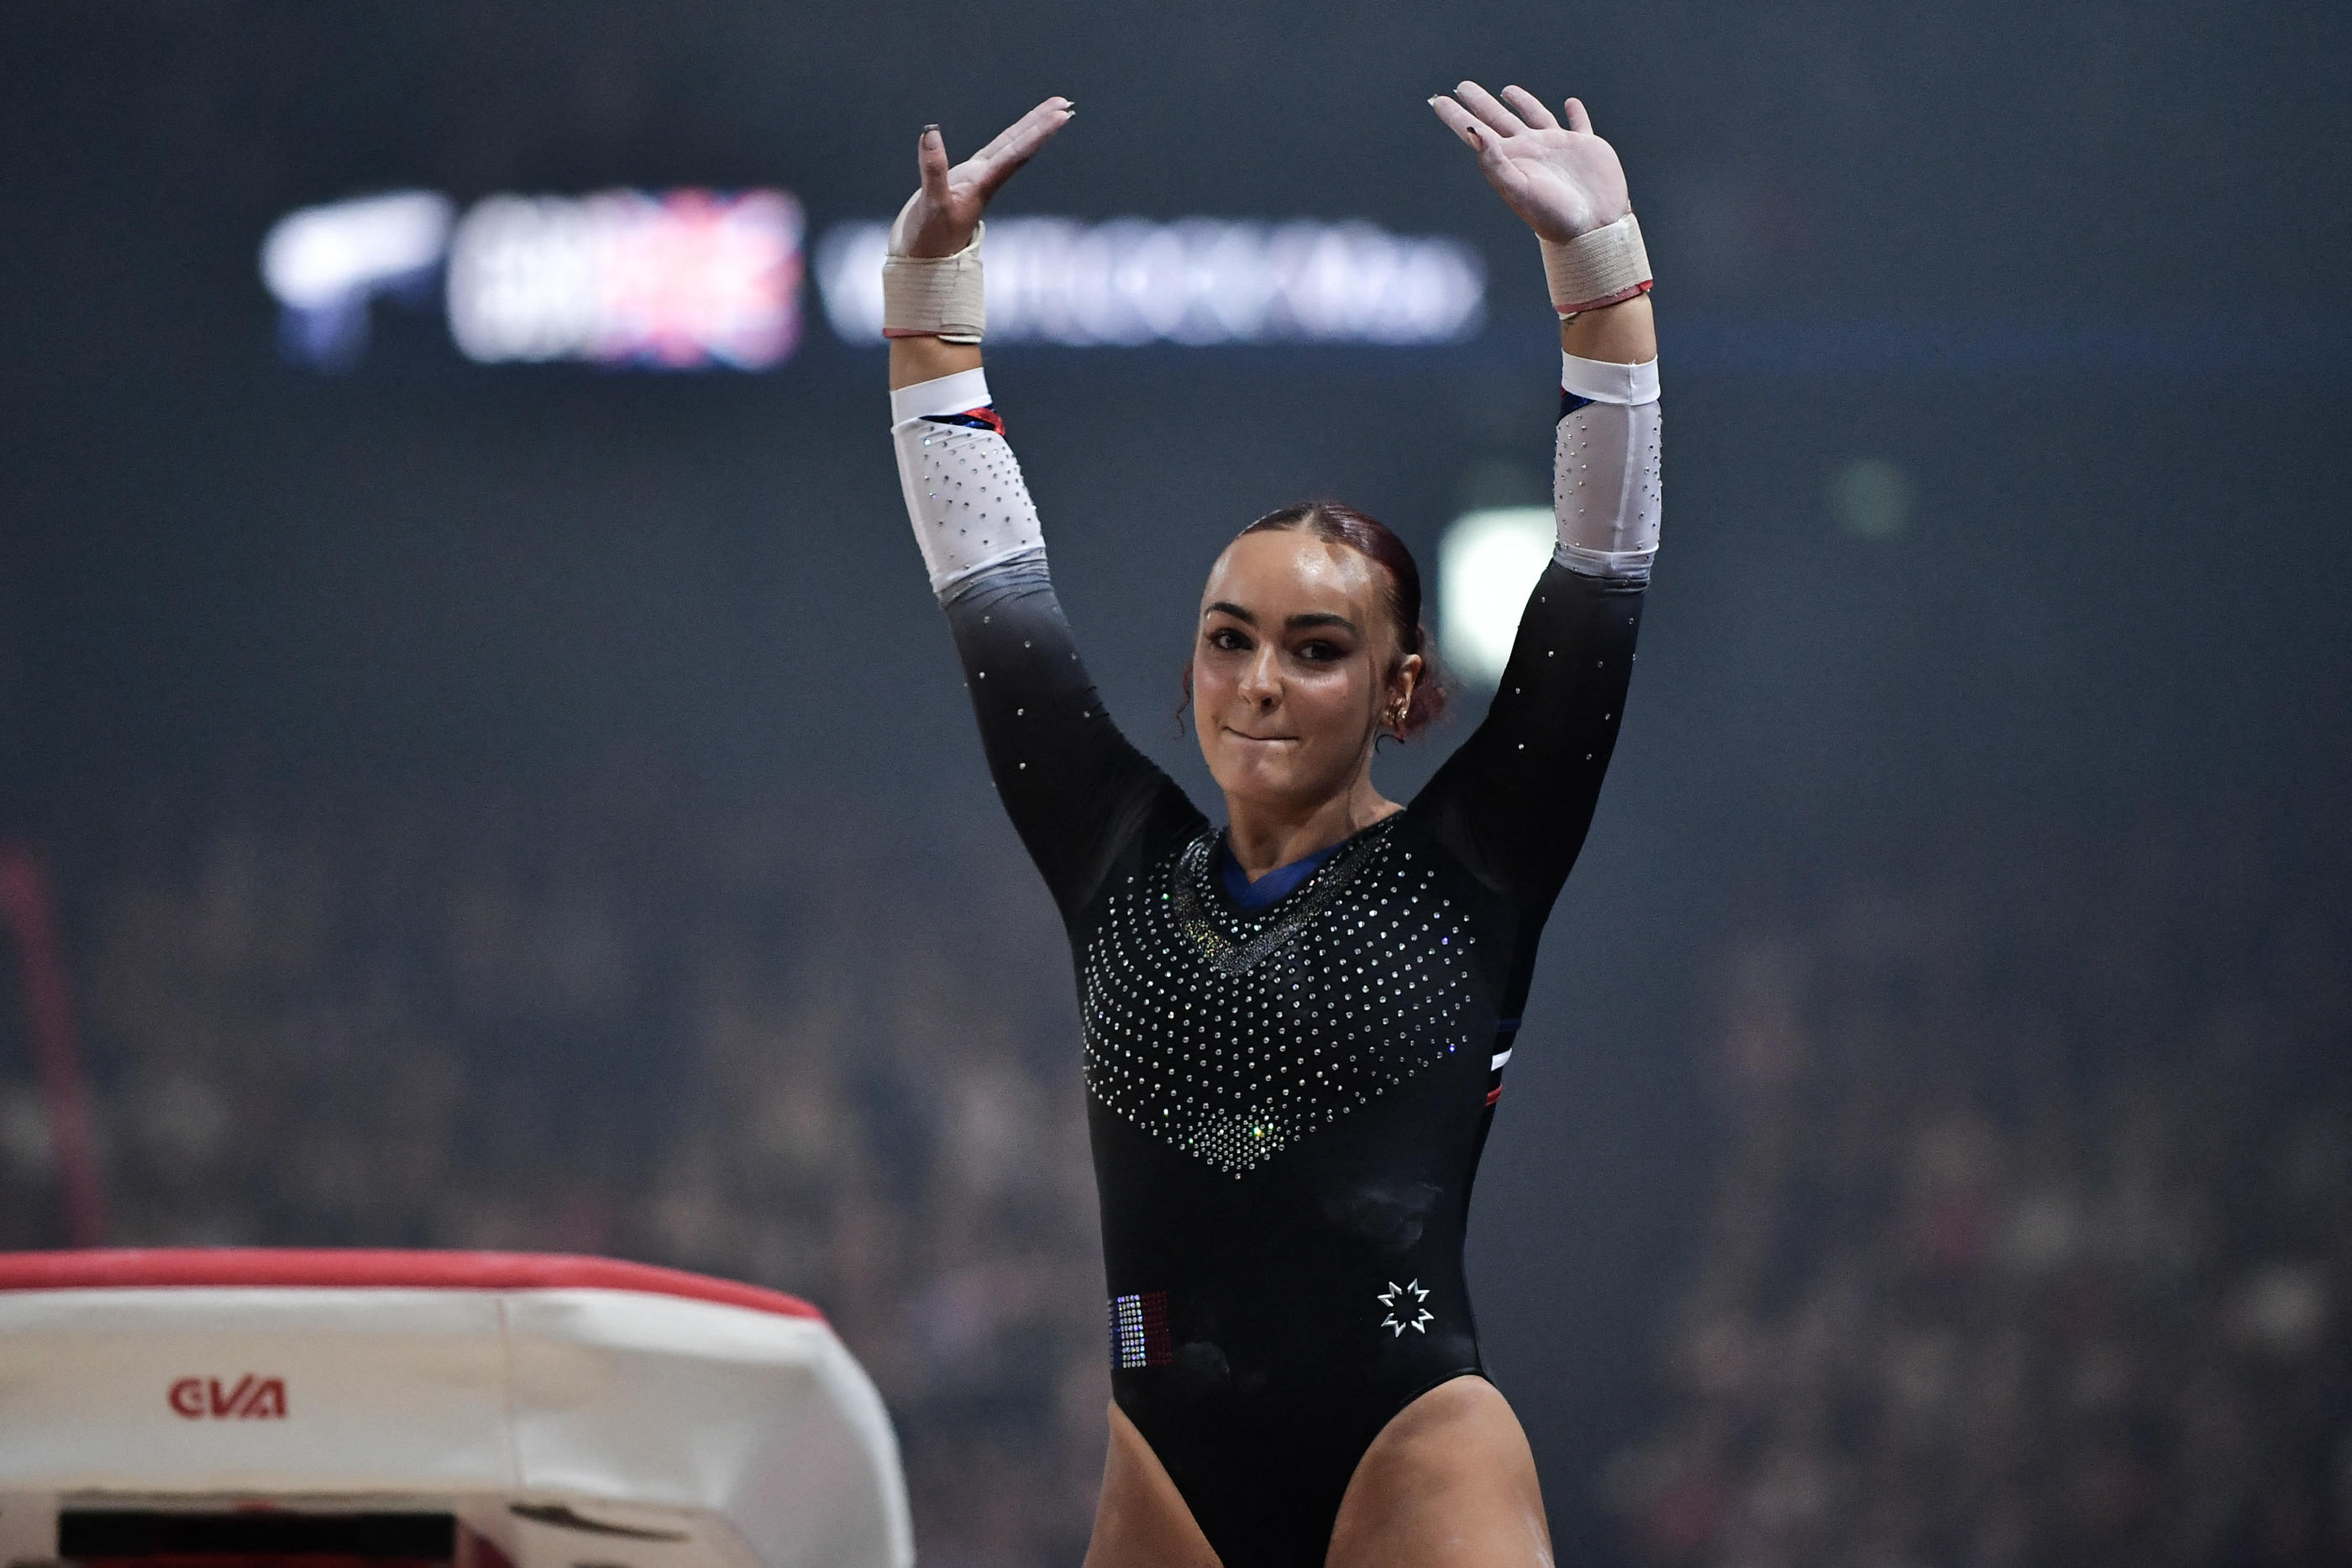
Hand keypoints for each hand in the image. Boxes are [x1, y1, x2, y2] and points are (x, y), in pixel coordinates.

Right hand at [890, 97, 1074, 257]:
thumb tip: (931, 134)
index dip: (1038, 132)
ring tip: (1051, 112)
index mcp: (983, 183)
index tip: (1061, 114)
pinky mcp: (967, 182)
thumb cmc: (931, 239)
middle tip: (1064, 104)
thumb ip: (933, 170)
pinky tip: (1016, 134)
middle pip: (1018, 146)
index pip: (1015, 153)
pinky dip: (1006, 140)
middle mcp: (986, 179)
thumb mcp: (932, 205)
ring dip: (1030, 129)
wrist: (925, 260)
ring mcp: (978, 180)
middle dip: (1041, 124)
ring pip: (1009, 148)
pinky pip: (993, 154)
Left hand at [1428, 83, 1629, 242]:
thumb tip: (1471, 129)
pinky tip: (1571, 104)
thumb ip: (1493, 160)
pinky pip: (1579, 124)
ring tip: (1506, 91)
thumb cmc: (1552, 215)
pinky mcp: (1584, 147)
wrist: (1592, 230)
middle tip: (1463, 86)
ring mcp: (1557, 148)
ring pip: (1534, 116)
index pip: (1476, 132)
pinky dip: (1576, 114)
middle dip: (1480, 102)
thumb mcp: (1517, 188)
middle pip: (1498, 118)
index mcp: (1510, 159)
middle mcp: (1530, 150)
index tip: (1438, 99)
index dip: (1456, 116)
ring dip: (1522, 101)